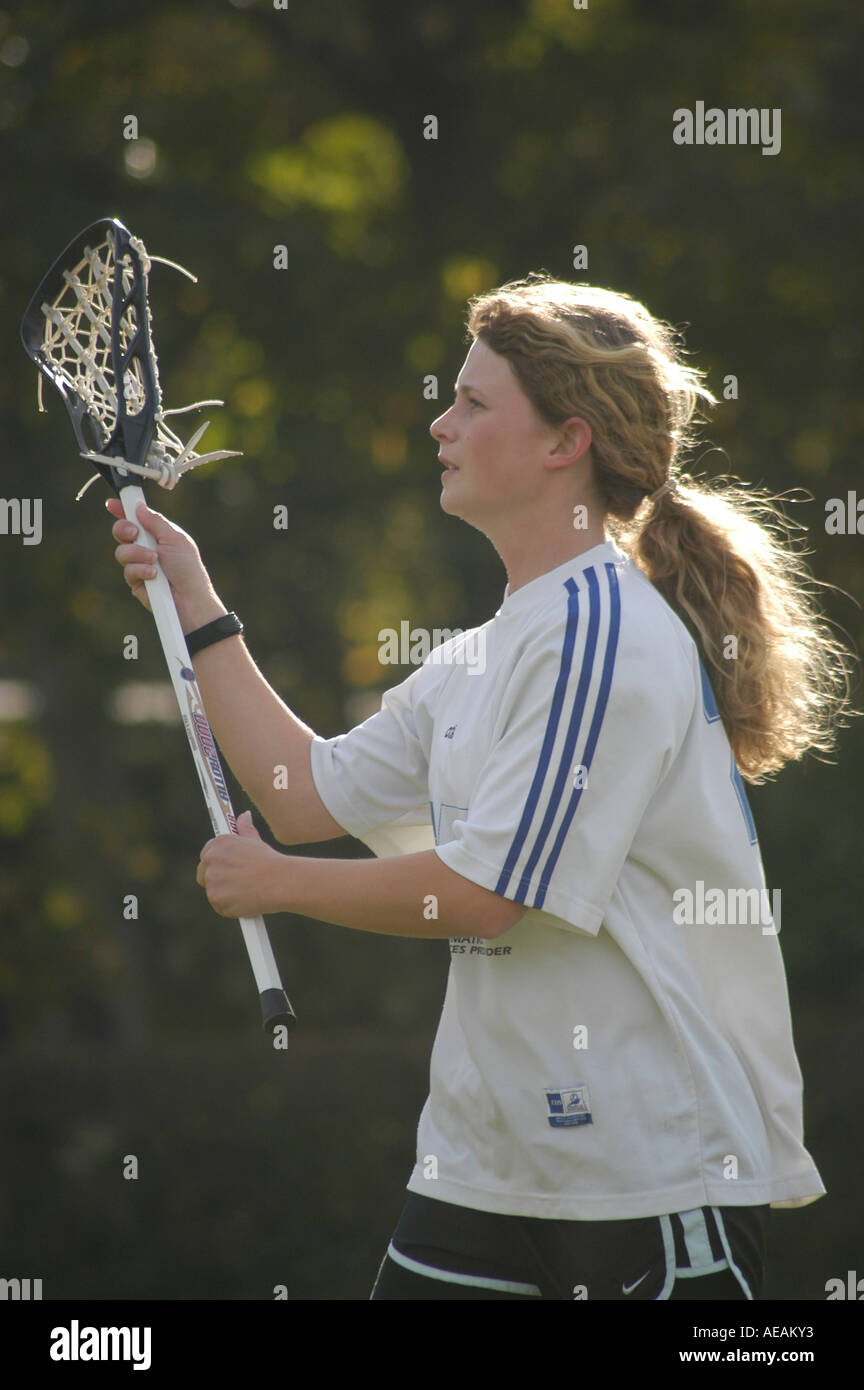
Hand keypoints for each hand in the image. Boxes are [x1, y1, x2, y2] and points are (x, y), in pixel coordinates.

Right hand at [106, 496, 224, 628]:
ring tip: (154, 561)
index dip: (122, 509)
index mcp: (157, 534)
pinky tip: (153, 575)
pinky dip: (140, 570)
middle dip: (124, 529)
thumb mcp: (175, 539)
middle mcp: (145, 547)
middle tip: (135, 533)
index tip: (112, 503)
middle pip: (121, 531)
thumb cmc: (187, 568)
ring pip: (121, 551)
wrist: (189, 598)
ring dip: (138, 554)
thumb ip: (156, 522)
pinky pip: (127, 570)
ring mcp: (138, 564)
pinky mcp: (135, 581)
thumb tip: (139, 507)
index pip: (136, 518)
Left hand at [196, 811, 287, 918]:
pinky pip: (219, 905)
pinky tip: (244, 901)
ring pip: (212, 891)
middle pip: (203, 873)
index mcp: (219, 843)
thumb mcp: (255, 841)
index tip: (225, 869)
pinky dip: (230, 907)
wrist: (280, 881)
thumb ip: (244, 828)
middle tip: (234, 883)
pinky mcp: (216, 899)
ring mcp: (212, 880)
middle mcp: (211, 859)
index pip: (207, 854)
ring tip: (244, 892)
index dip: (216, 864)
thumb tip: (244, 815)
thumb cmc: (270, 861)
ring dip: (224, 894)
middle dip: (216, 879)